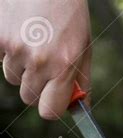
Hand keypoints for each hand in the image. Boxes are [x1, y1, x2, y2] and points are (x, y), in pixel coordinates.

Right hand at [0, 0, 90, 119]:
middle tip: (43, 65)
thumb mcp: (83, 45)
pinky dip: (8, 49)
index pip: (49, 111)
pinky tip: (19, 30)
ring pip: (12, 78)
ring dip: (21, 66)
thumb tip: (77, 108)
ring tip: (32, 40)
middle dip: (35, 86)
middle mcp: (39, 60)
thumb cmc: (68, 11)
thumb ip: (81, 80)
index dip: (50, 107)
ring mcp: (14, 47)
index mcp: (63, 65)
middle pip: (28, 98)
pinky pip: (1, 58)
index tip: (51, 100)